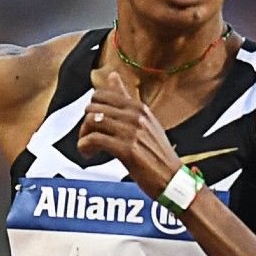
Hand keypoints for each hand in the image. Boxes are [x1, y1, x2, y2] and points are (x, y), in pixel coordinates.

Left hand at [78, 64, 182, 196]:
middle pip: (93, 107)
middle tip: (89, 138)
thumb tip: (112, 75)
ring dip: (83, 136)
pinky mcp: (127, 150)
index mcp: (139, 108)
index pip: (101, 95)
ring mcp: (132, 132)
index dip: (91, 109)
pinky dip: (84, 147)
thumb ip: (125, 99)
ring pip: (92, 122)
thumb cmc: (157, 155)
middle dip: (85, 124)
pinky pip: (94, 139)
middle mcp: (136, 116)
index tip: (94, 125)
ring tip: (88, 148)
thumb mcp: (145, 122)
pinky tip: (89, 154)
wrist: (172, 180)